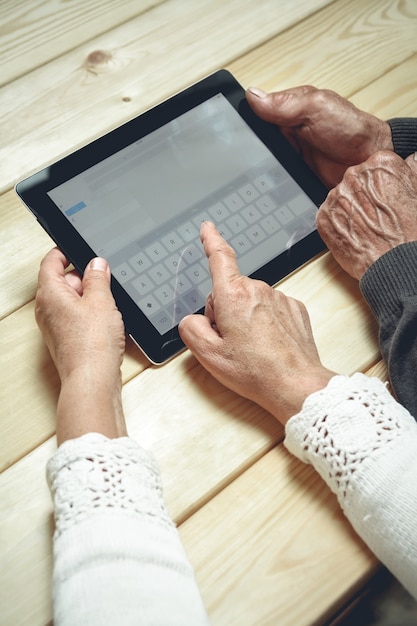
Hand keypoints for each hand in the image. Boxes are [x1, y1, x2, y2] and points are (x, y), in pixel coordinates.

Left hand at [36, 248, 124, 382]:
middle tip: (104, 279)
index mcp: (49, 294)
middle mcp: (47, 309)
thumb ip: (98, 277)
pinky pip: (77, 317)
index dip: (65, 252)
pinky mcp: (66, 339)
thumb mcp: (101, 300)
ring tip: (108, 304)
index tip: (78, 248)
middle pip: (63, 281)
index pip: (51, 262)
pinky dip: (91, 314)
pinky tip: (107, 321)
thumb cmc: (92, 344)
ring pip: (72, 301)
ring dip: (90, 298)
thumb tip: (96, 264)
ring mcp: (55, 326)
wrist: (93, 379)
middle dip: (84, 278)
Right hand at [179, 222, 334, 423]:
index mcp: (233, 296)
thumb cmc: (256, 372)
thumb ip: (191, 330)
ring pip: (250, 302)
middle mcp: (258, 290)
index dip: (211, 240)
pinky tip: (267, 346)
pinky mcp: (294, 309)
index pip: (219, 257)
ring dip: (245, 319)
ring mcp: (279, 298)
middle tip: (231, 343)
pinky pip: (270, 310)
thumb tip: (194, 320)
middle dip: (224, 312)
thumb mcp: (209, 355)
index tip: (208, 229)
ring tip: (252, 349)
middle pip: (230, 291)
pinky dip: (265, 323)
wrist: (296, 385)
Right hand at [246, 85, 392, 187]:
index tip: (227, 132)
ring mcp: (287, 160)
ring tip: (248, 180)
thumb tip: (252, 96)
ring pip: (259, 167)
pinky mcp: (292, 181)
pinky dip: (268, 188)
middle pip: (252, 145)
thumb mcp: (316, 107)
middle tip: (236, 162)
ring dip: (255, 173)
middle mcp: (284, 136)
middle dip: (244, 154)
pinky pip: (273, 185)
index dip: (239, 124)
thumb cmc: (351, 129)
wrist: (370, 162)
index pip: (253, 116)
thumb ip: (285, 103)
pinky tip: (262, 191)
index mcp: (286, 112)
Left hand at [316, 151, 416, 279]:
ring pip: (342, 198)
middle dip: (365, 195)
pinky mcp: (323, 217)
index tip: (387, 196)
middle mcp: (354, 175)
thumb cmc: (410, 231)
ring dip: (352, 209)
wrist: (395, 263)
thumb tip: (411, 159)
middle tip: (378, 215)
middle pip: (357, 180)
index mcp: (380, 163)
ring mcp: (336, 197)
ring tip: (369, 227)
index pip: (376, 165)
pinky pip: (330, 216)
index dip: (383, 184)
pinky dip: (340, 224)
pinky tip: (356, 234)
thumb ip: (413, 168)